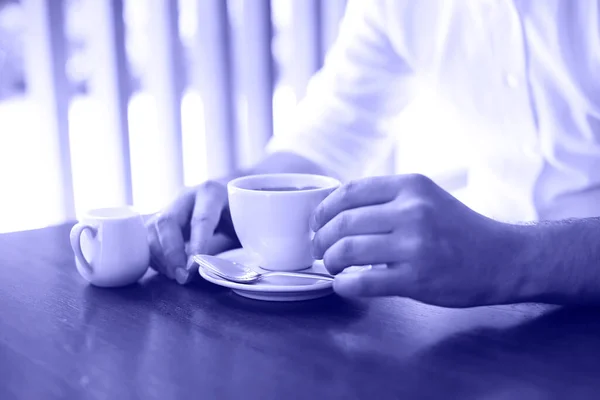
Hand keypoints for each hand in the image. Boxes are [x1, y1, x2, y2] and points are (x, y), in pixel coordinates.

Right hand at [147, 180, 239, 282]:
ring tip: (176, 276)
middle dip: (171, 253)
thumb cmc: (240, 214)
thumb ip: (245, 237)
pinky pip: (147, 239)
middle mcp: (186, 196)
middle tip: (181, 277)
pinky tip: (169, 270)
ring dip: (161, 257)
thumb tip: (241, 267)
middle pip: (168, 222)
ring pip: (153, 230)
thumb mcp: (247, 222)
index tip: (194, 268)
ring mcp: (170, 206)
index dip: (197, 245)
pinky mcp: (159, 219)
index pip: (201, 219)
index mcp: (211, 193)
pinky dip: (155, 257)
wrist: (229, 198)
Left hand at [311, 174, 527, 306]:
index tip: (316, 223)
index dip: (323, 209)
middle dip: (321, 239)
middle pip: (343, 222)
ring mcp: (414, 245)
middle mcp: (412, 211)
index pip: (349, 192)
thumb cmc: (458, 229)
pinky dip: (344, 285)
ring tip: (332, 266)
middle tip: (319, 249)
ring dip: (330, 261)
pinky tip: (343, 285)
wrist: (501, 258)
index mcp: (410, 186)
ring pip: (347, 249)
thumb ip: (387, 199)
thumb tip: (336, 210)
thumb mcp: (426, 198)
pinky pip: (364, 281)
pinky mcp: (416, 278)